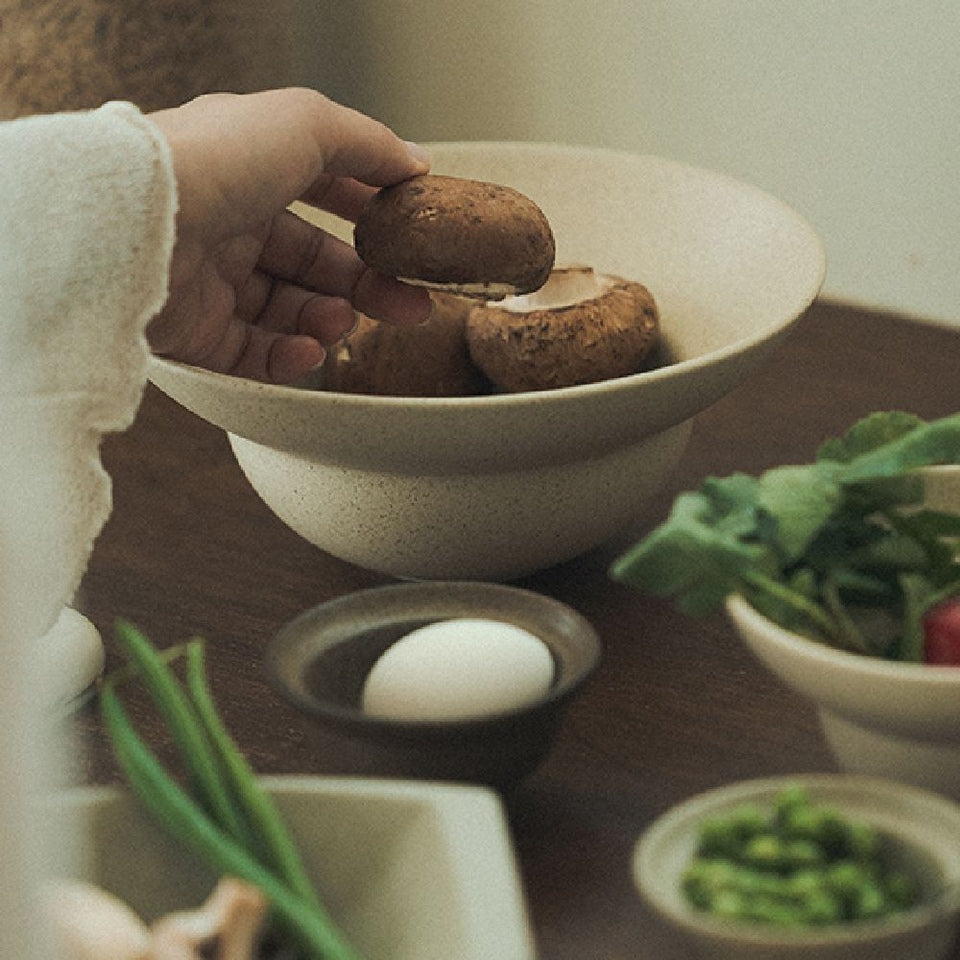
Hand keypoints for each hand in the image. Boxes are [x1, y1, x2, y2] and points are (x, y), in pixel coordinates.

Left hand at [146, 88, 431, 382]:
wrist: (138, 226)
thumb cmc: (214, 163)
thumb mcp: (305, 126)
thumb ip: (366, 143)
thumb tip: (415, 164)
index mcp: (248, 168)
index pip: (320, 191)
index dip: (367, 212)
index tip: (407, 234)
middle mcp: (227, 222)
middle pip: (313, 262)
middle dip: (367, 285)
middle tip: (410, 306)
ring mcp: (209, 279)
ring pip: (288, 311)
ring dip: (327, 320)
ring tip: (341, 323)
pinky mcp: (193, 332)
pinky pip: (253, 354)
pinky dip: (288, 357)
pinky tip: (309, 352)